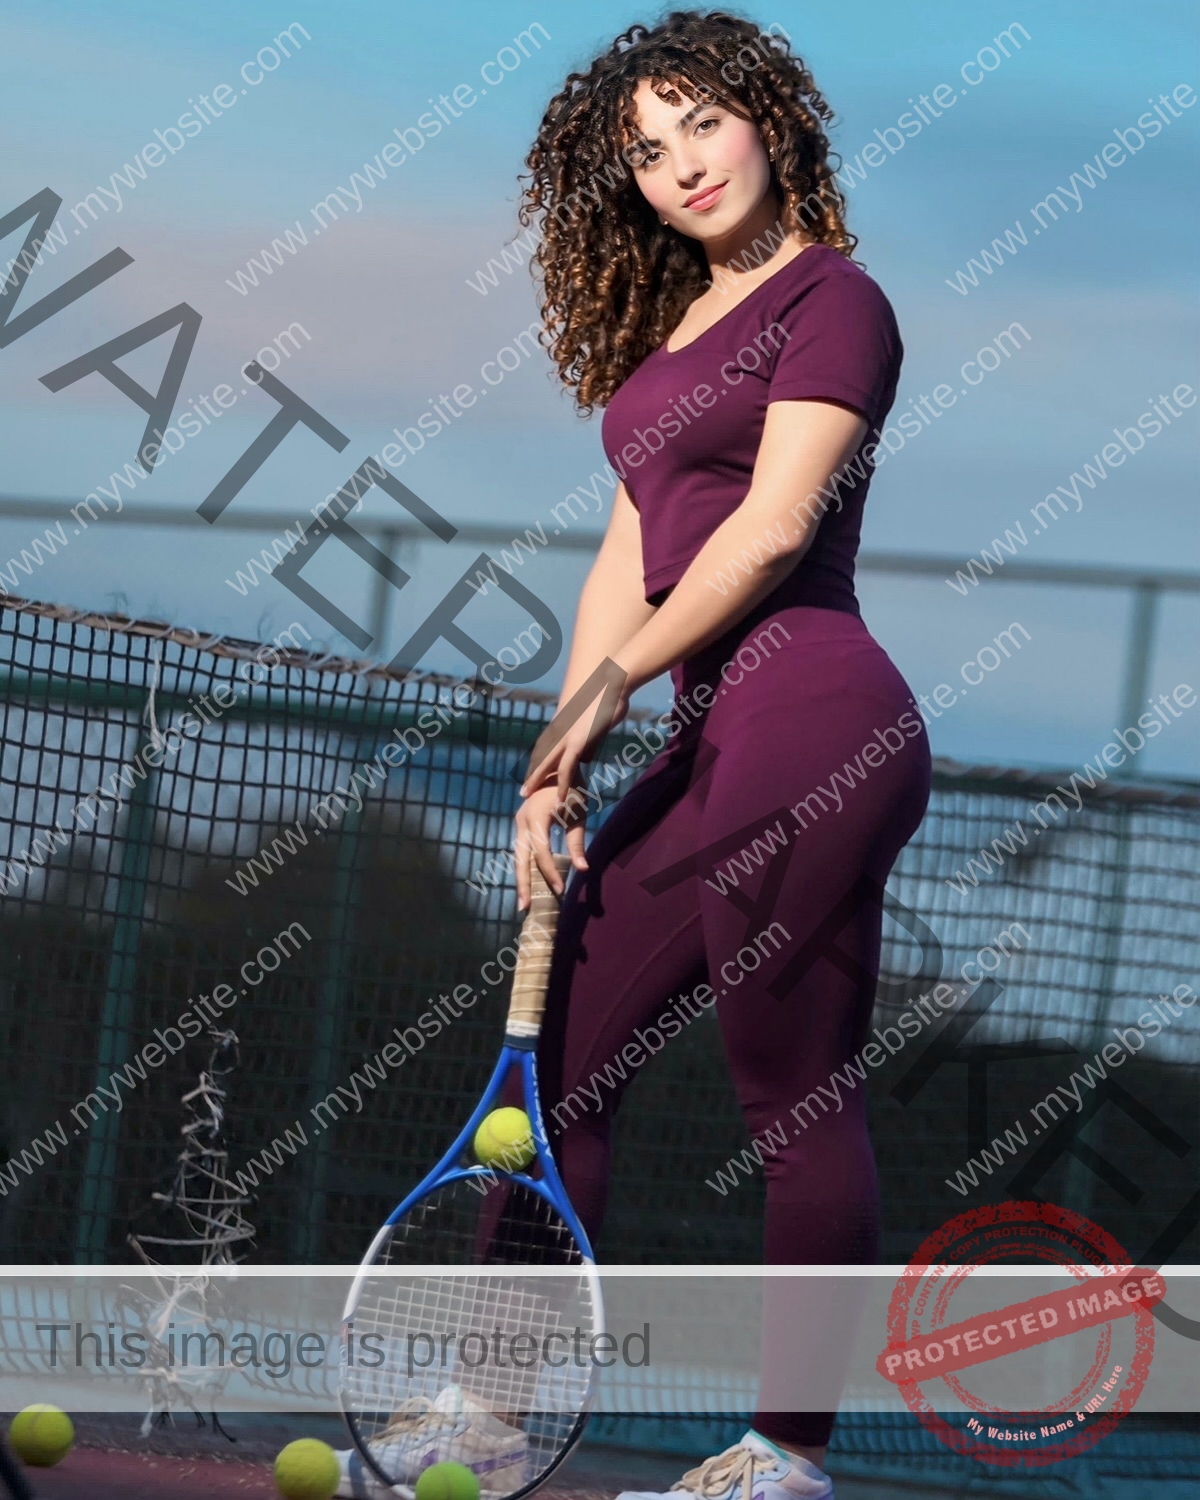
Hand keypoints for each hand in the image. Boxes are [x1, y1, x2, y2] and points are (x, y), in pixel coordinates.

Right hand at [514, 783, 587, 910]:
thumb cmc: (572, 790)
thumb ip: (577, 843)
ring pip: (518, 856)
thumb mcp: (578, 815)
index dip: (550, 873)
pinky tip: (530, 882)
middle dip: (523, 884)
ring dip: (522, 878)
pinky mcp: (522, 825)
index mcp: (536, 818)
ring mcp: (519, 823)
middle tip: (524, 908)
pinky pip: (522, 850)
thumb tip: (583, 870)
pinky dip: (526, 866)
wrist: (558, 767)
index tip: (561, 891)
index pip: (541, 853)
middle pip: (520, 859)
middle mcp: (522, 821)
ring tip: (524, 901)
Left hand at [520, 679, 629, 808]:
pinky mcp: (577, 741)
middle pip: (540, 757)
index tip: (531, 776)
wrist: (613, 685)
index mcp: (563, 726)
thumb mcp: (596, 726)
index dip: (538, 764)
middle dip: (531, 775)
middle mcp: (560, 731)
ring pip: (546, 764)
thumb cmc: (609, 700)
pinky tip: (560, 798)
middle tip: (522, 791)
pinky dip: (562, 784)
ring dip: (537, 781)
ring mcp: (567, 736)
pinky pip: (566, 768)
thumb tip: (586, 760)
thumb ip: (589, 744)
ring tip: (528, 797)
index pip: (545, 749)